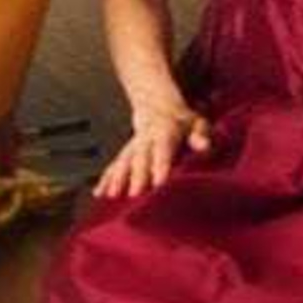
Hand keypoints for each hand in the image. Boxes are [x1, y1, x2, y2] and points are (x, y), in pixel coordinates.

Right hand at [95, 98, 211, 197]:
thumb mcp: (196, 123)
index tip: (159, 182)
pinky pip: (113, 165)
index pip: (162, 149)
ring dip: (117, 178)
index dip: (160, 164)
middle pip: (140, 157)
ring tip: (112, 195)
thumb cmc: (182, 122)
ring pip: (123, 161)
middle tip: (135, 194)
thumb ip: (200, 135)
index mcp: (165, 132)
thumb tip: (204, 146)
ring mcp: (133, 146)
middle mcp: (145, 139)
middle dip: (136, 176)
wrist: (158, 107)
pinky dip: (105, 179)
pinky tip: (99, 194)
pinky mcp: (125, 153)